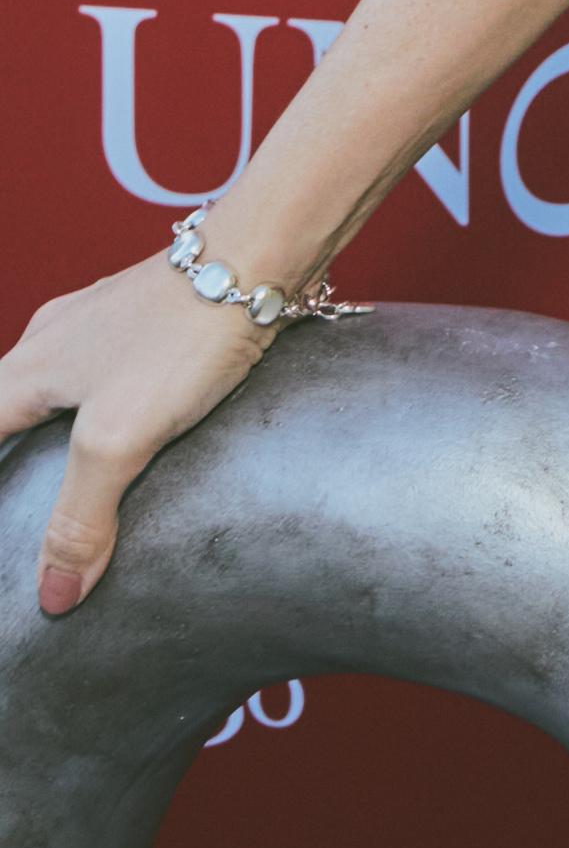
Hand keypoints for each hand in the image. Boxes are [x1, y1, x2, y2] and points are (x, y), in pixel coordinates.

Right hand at [0, 255, 282, 617]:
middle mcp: (54, 341)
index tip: (3, 518)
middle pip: (8, 409)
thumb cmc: (182, 333)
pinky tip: (143, 435)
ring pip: (58, 391)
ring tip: (75, 489)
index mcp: (26, 368)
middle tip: (25, 511)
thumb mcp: (118, 438)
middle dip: (10, 460)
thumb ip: (82, 517)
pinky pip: (109, 377)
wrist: (264, 254)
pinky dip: (106, 415)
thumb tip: (53, 594)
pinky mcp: (154, 321)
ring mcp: (104, 326)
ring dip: (55, 437)